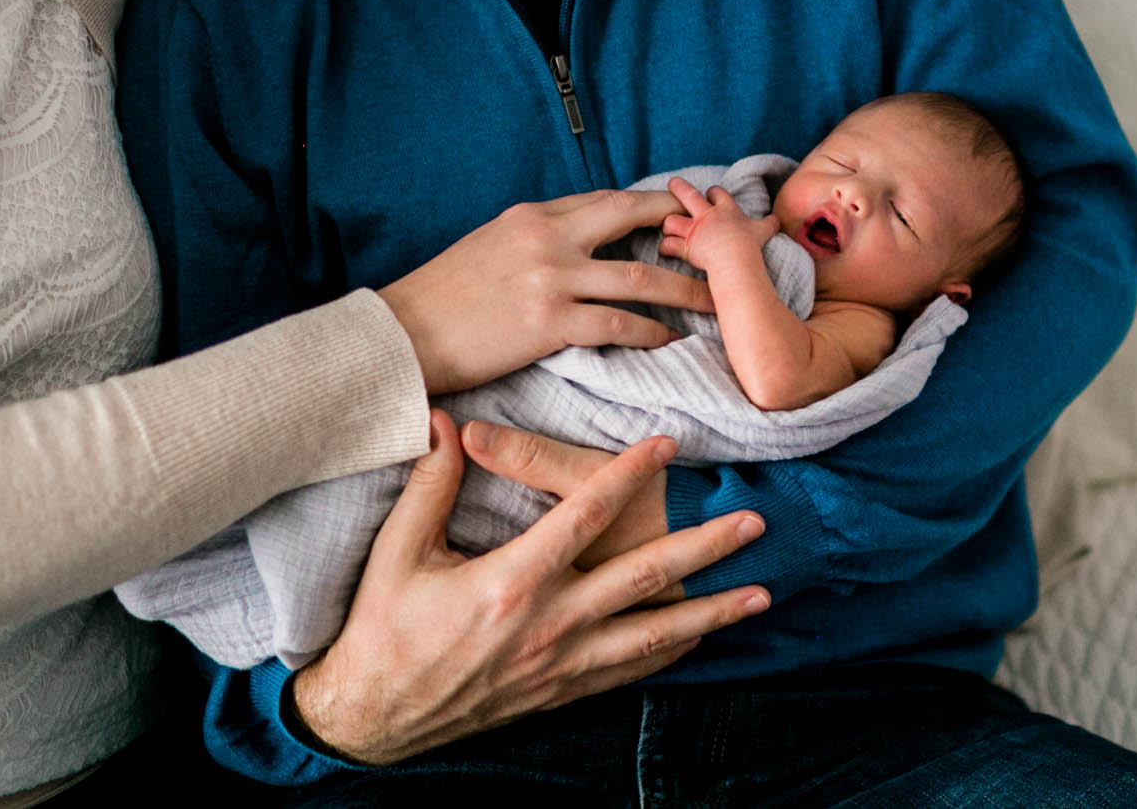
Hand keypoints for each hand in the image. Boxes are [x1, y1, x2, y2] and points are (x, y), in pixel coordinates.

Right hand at [289, 412, 768, 765]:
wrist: (374, 716)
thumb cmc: (384, 628)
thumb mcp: (399, 551)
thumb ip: (432, 483)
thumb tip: (447, 420)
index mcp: (511, 582)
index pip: (584, 515)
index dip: (629, 475)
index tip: (668, 444)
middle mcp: (549, 625)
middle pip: (644, 577)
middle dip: (705, 548)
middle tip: (755, 521)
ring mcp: (561, 664)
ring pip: (654, 634)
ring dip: (712, 612)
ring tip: (761, 593)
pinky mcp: (561, 691)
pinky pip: (631, 672)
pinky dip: (673, 654)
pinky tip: (703, 640)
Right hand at [379, 189, 711, 394]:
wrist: (402, 334)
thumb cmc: (442, 297)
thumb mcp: (488, 246)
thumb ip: (535, 239)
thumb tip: (576, 244)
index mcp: (532, 215)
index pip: (604, 200)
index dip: (649, 206)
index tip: (680, 215)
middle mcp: (547, 237)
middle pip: (632, 219)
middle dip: (681, 228)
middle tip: (719, 241)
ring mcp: (551, 278)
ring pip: (639, 279)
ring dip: (686, 290)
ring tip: (718, 302)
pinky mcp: (549, 323)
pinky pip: (619, 326)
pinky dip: (652, 334)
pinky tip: (672, 343)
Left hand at [658, 178, 778, 274]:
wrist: (736, 260)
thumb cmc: (751, 245)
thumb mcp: (764, 231)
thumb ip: (770, 223)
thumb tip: (778, 220)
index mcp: (726, 210)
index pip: (717, 192)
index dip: (713, 192)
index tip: (711, 194)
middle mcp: (707, 216)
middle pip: (688, 195)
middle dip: (679, 187)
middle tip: (673, 182)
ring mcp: (694, 231)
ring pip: (672, 220)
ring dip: (669, 223)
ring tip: (668, 226)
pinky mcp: (686, 246)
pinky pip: (669, 244)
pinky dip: (666, 247)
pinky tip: (665, 249)